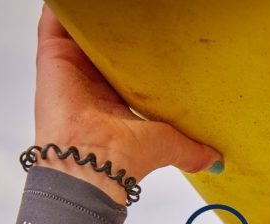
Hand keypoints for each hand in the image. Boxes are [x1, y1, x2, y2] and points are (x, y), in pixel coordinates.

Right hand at [33, 3, 222, 203]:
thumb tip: (216, 160)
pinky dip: (65, 6)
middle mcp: (89, 80)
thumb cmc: (124, 157)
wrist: (95, 161)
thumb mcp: (168, 144)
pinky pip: (55, 20)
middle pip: (100, 41)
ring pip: (79, 27)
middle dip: (115, 23)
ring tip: (110, 0)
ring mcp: (70, 66)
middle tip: (134, 8)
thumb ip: (190, 148)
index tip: (153, 27)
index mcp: (111, 98)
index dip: (136, 44)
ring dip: (92, 12)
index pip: (122, 62)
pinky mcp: (53, 55)